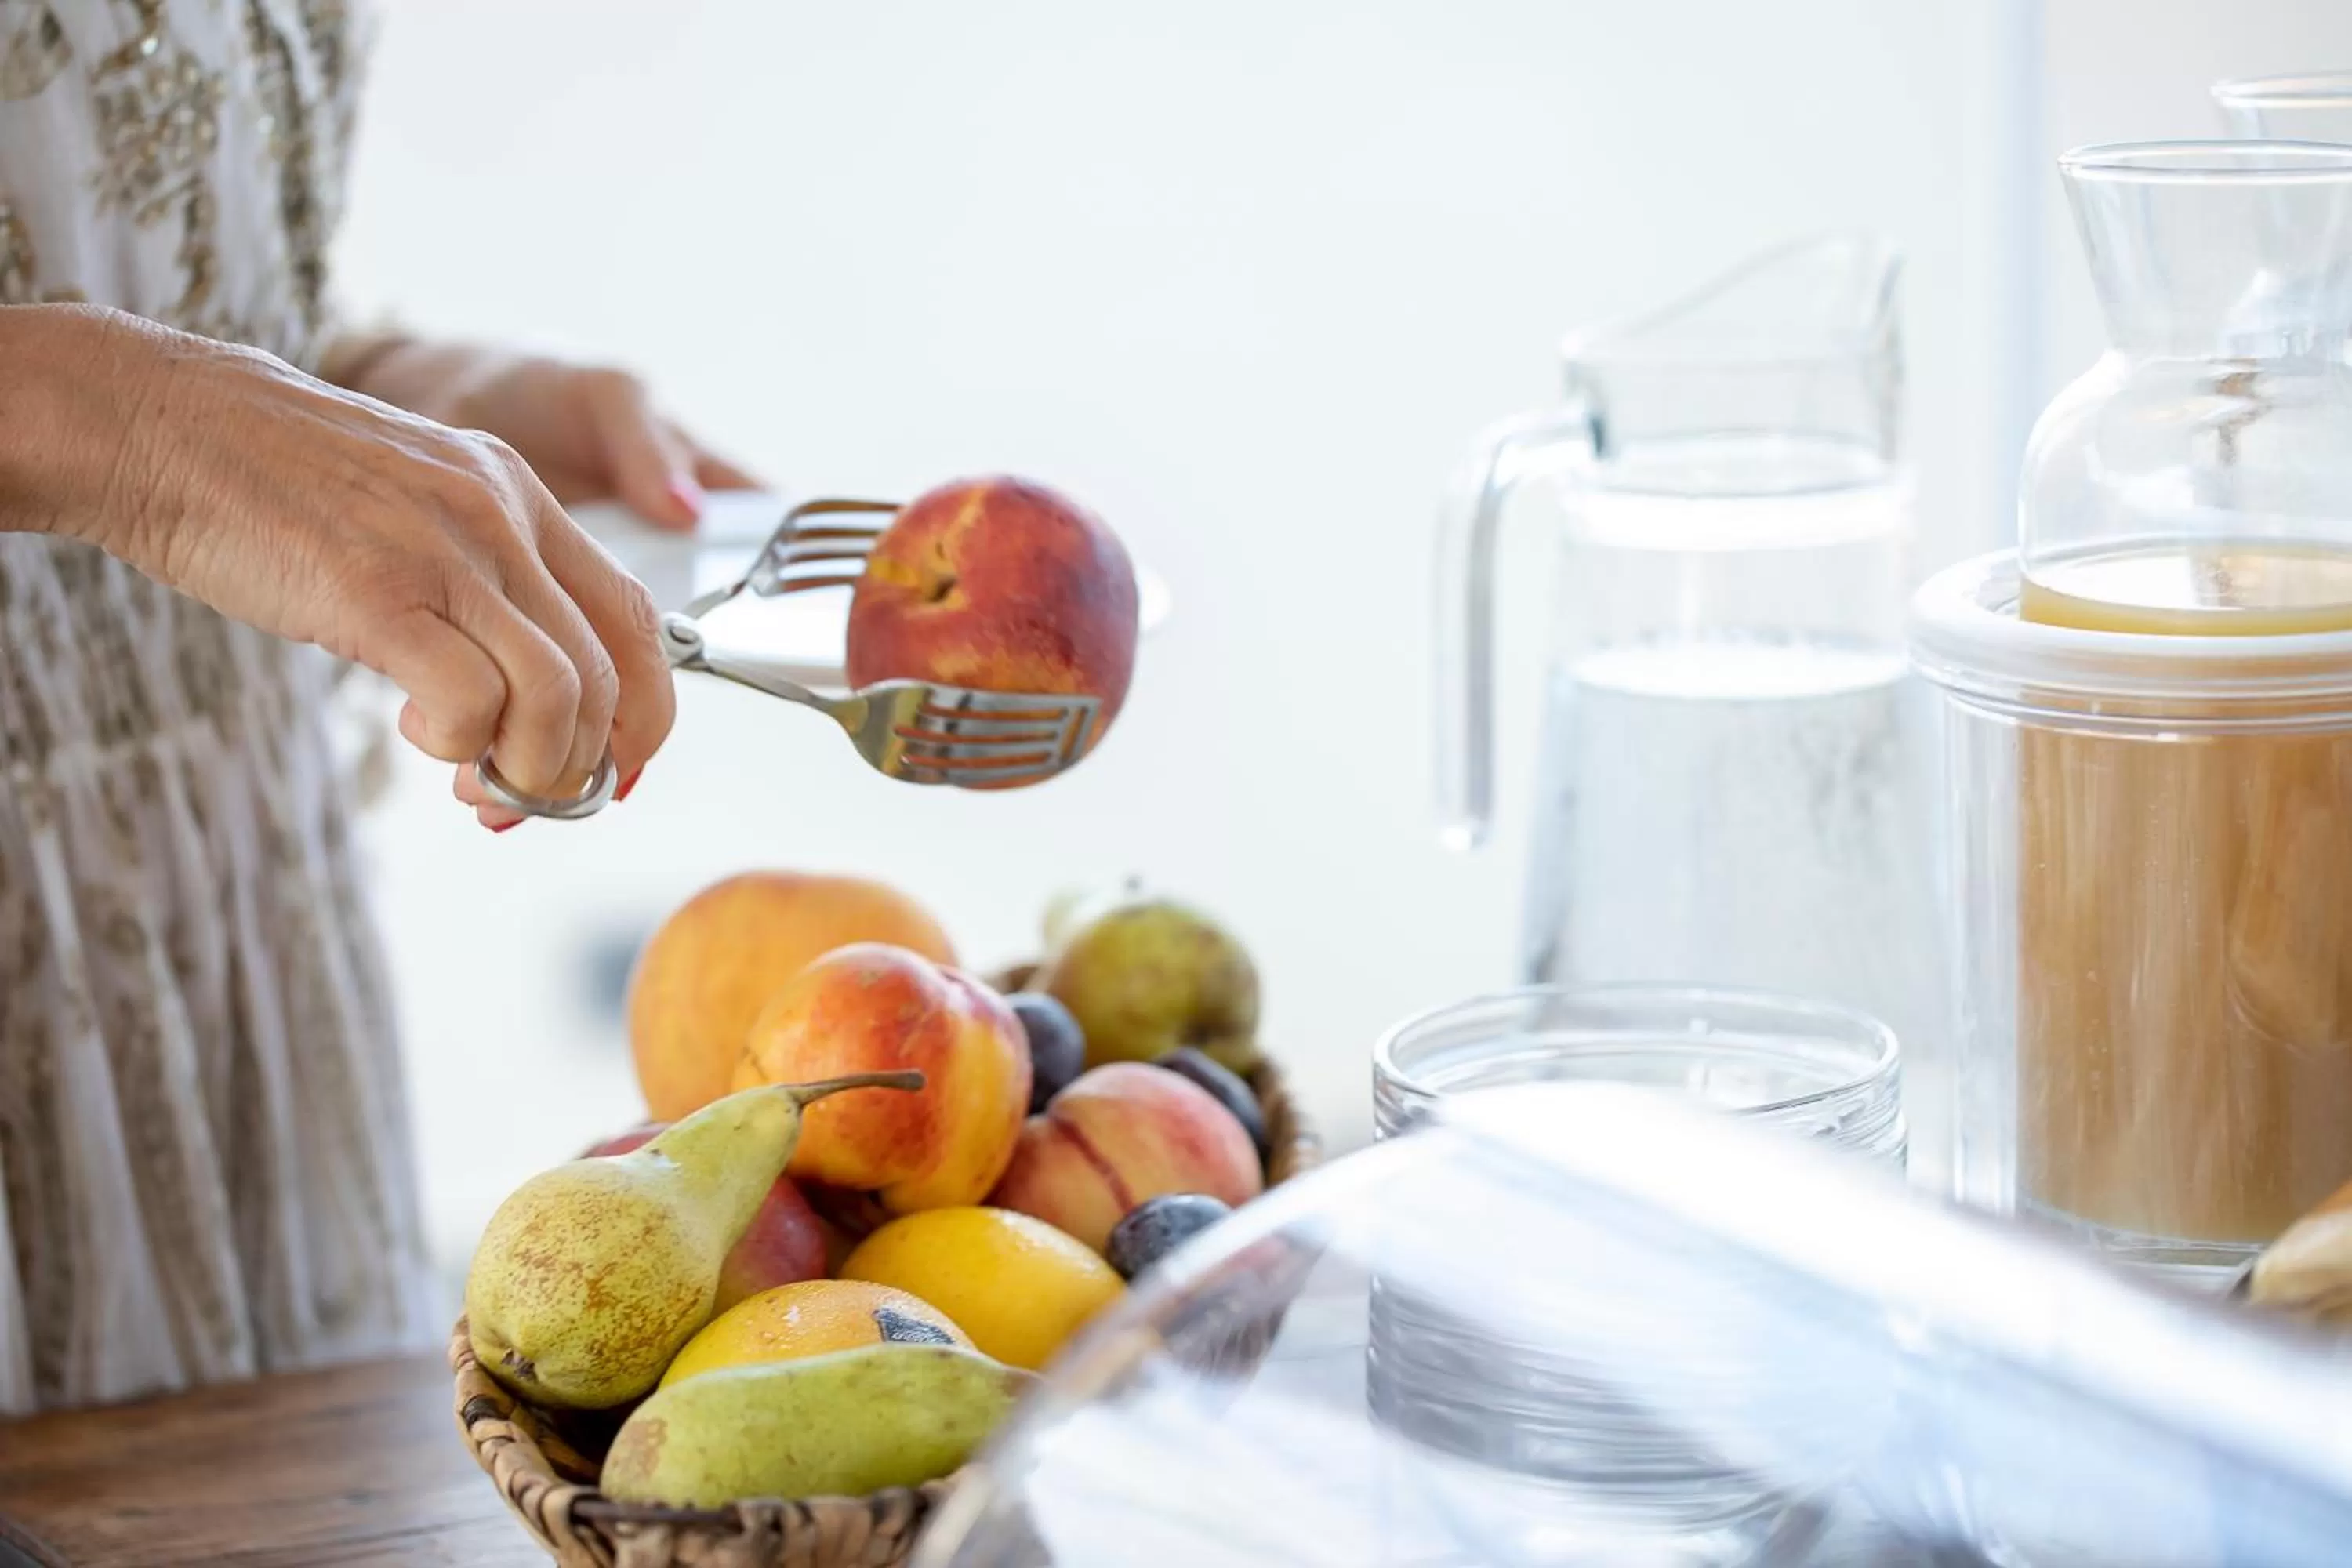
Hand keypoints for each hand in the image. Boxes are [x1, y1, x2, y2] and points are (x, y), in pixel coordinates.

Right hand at [2, 305, 674, 828]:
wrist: (155, 422)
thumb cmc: (267, 484)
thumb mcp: (409, 508)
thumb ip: (472, 583)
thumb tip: (513, 699)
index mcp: (518, 493)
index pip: (637, 619)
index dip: (642, 712)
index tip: (606, 767)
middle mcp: (500, 517)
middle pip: (612, 671)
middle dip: (583, 762)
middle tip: (520, 794)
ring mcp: (444, 554)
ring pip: (562, 696)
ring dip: (530, 768)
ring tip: (471, 776)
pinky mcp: (377, 594)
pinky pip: (472, 702)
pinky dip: (460, 744)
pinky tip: (414, 730)